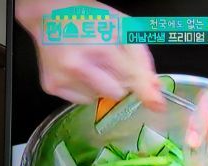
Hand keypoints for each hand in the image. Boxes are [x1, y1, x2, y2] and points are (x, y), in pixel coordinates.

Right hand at [16, 0, 164, 109]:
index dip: (145, 92)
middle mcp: (78, 66)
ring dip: (102, 85)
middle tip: (109, 64)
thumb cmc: (91, 19)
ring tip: (92, 64)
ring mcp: (63, 78)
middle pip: (117, 94)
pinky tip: (80, 71)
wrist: (49, 15)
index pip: (131, 79)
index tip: (158, 107)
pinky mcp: (52, 87)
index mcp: (99, 48)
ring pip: (100, 99)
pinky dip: (86, 89)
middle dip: (119, 82)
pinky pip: (83, 101)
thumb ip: (142, 60)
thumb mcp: (124, 29)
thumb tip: (155, 94)